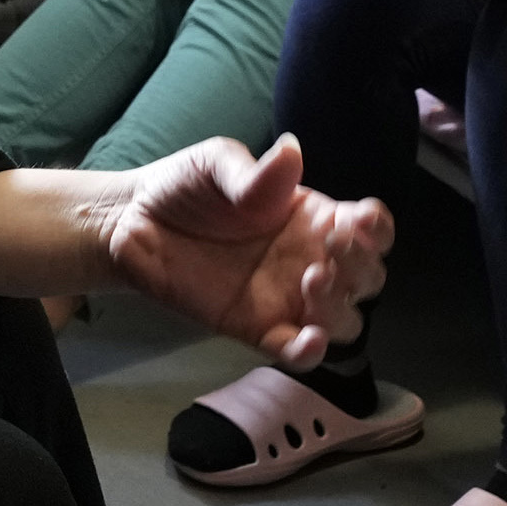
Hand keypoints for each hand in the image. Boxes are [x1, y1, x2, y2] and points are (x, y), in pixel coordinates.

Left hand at [102, 137, 392, 366]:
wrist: (130, 223)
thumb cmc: (184, 186)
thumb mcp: (217, 163)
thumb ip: (254, 172)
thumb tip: (290, 152)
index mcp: (313, 216)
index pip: (369, 227)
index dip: (376, 228)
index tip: (360, 221)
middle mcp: (310, 259)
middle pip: (367, 277)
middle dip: (362, 266)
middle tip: (329, 249)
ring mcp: (287, 299)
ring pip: (343, 319)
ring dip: (341, 306)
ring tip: (310, 281)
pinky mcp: (257, 330)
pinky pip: (296, 352)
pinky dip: (312, 353)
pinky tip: (309, 340)